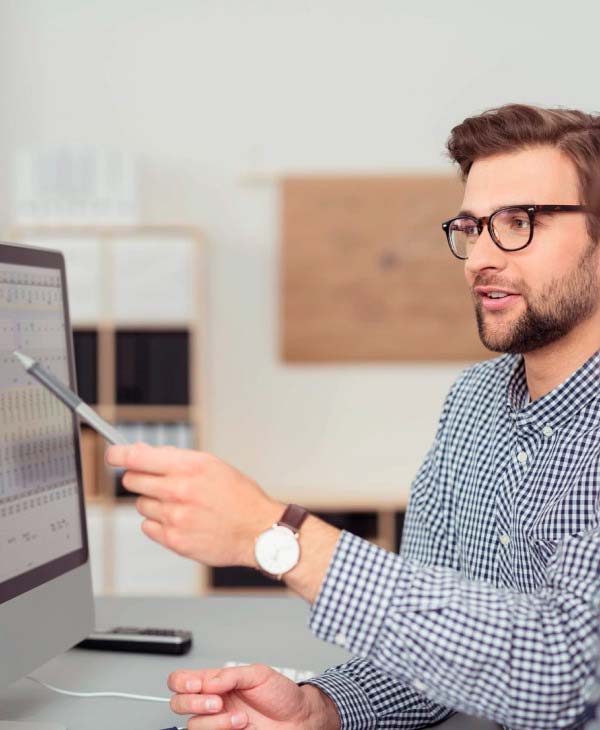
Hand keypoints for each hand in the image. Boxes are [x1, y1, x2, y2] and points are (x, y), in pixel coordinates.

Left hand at [105, 443, 282, 566]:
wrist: (258, 531)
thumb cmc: (239, 497)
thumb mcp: (212, 465)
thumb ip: (176, 458)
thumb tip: (144, 453)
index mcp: (189, 466)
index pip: (138, 457)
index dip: (119, 454)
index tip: (113, 454)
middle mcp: (179, 490)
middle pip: (132, 480)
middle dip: (139, 478)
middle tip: (156, 481)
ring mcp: (175, 517)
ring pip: (140, 505)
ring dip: (154, 502)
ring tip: (180, 505)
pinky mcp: (174, 540)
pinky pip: (148, 526)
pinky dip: (158, 523)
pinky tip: (180, 520)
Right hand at [168, 664, 340, 729]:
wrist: (299, 719)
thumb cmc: (282, 694)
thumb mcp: (258, 674)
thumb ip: (231, 675)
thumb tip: (210, 681)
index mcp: (217, 681)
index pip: (182, 680)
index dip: (182, 682)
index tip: (198, 685)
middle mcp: (213, 701)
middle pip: (179, 703)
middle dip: (194, 702)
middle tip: (217, 702)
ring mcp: (217, 722)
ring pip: (193, 725)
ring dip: (215, 721)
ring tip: (239, 717)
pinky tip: (239, 725)